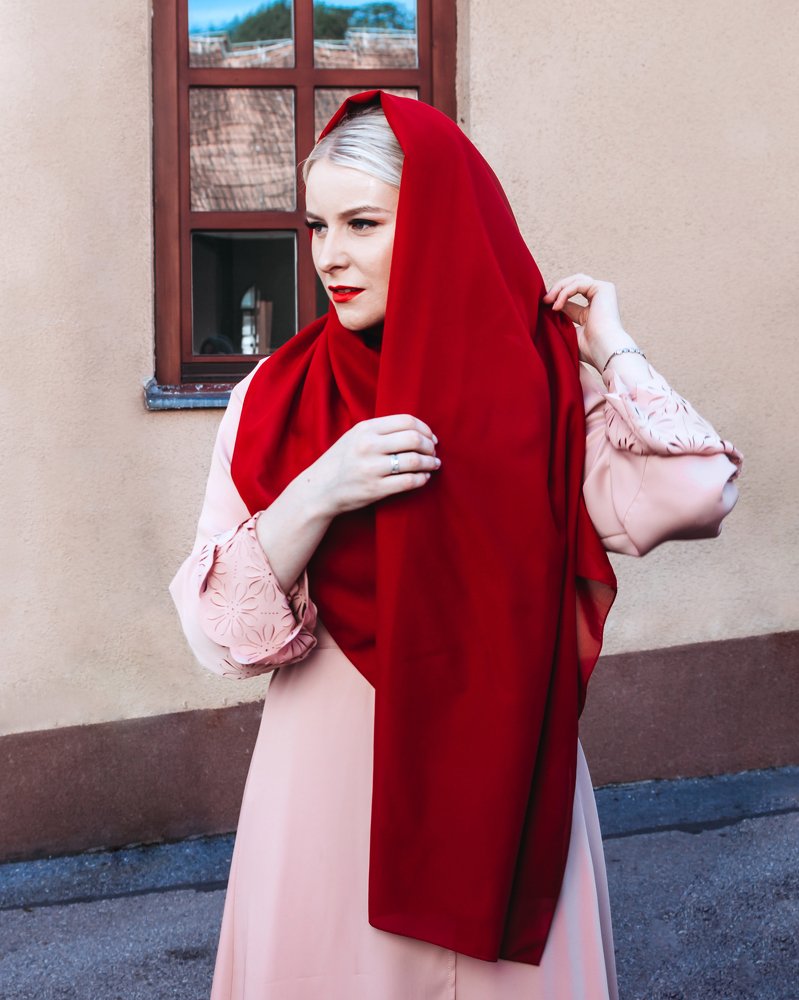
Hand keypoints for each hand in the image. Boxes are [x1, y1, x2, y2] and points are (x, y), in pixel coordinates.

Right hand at [301, 414, 440, 517]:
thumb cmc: (341, 461)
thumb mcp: (355, 436)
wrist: (319, 489)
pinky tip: (424, 477)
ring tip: (434, 464)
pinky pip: (409, 482)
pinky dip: (422, 479)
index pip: (406, 421)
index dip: (425, 429)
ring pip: (414, 461)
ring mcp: (371, 468)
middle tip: (434, 452)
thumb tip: (416, 430)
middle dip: (430, 446)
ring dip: (430, 463)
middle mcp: (368, 446)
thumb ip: (381, 430)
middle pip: (413, 439)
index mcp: (365, 429)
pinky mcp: (376, 489)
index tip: (431, 437)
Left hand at [543, 274, 628, 368]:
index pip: (569, 298)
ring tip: (547, 301)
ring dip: (559, 289)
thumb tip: (547, 306)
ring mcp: (603, 292)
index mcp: (592, 310)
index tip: (543, 306)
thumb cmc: (588, 349)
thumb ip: (561, 318)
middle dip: (557, 290)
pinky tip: (557, 306)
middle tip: (544, 301)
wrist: (604, 350)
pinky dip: (564, 293)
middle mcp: (600, 299)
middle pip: (574, 283)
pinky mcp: (604, 288)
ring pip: (575, 280)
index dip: (555, 299)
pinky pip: (578, 284)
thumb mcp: (569, 331)